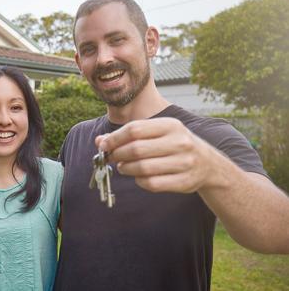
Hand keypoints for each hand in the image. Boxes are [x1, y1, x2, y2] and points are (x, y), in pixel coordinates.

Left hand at [96, 117, 216, 193]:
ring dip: (126, 169)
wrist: (209, 165)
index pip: (134, 129)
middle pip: (136, 149)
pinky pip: (152, 184)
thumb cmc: (174, 145)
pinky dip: (139, 181)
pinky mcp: (184, 182)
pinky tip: (138, 177)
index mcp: (171, 125)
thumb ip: (129, 134)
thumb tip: (100, 141)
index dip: (114, 138)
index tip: (103, 145)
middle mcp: (180, 142)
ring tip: (123, 167)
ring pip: (143, 168)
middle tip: (111, 158)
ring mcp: (184, 163)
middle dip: (117, 155)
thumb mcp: (157, 133)